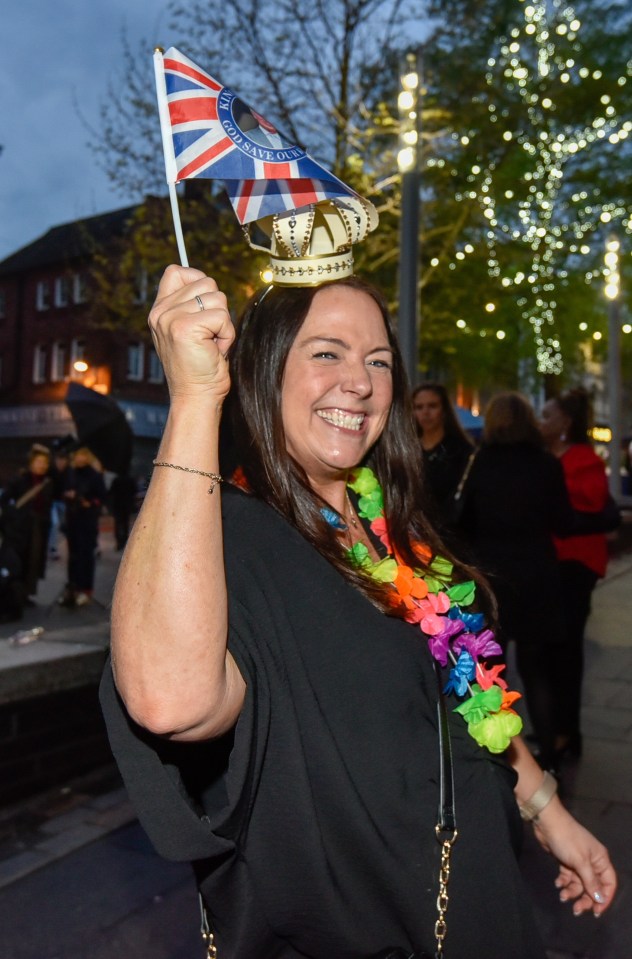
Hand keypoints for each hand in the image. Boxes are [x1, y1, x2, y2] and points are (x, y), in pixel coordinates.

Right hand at [148, 265, 234, 401]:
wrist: (196, 397)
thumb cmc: (200, 368)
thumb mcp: (189, 331)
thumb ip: (191, 306)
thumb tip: (208, 284)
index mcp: (159, 310)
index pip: (176, 272)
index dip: (198, 280)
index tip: (205, 306)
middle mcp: (161, 312)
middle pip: (206, 282)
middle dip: (217, 310)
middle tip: (209, 337)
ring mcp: (171, 319)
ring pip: (218, 298)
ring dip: (223, 324)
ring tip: (211, 344)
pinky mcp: (185, 328)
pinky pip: (222, 317)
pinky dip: (226, 335)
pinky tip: (215, 351)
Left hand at [533, 798, 616, 916]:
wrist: (547, 823)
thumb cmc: (567, 840)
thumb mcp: (581, 862)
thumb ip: (591, 881)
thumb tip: (601, 899)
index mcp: (601, 860)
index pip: (609, 883)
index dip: (604, 898)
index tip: (597, 912)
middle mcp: (592, 862)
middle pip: (593, 887)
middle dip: (585, 899)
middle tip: (576, 909)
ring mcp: (578, 862)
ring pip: (579, 884)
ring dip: (572, 892)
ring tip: (562, 895)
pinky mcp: (566, 861)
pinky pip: (568, 877)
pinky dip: (564, 882)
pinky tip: (558, 884)